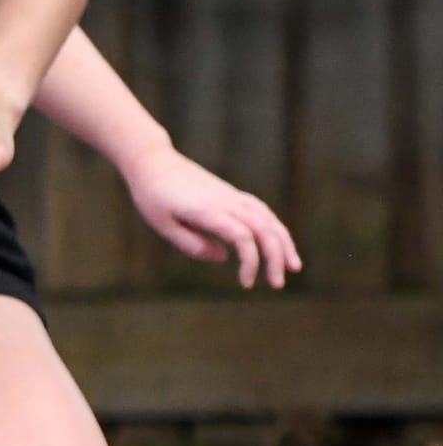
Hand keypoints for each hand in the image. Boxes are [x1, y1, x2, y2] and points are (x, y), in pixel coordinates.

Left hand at [125, 143, 301, 287]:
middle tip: (277, 285)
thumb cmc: (153, 195)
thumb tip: (223, 257)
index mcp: (207, 210)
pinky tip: (278, 243)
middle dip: (276, 256)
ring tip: (294, 266)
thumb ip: (193, 245)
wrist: (151, 160)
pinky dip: (274, 226)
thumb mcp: (163, 225)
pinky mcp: (230, 193)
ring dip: (283, 241)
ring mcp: (229, 194)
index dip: (251, 262)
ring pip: (267, 216)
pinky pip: (260, 209)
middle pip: (263, 226)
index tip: (244, 284)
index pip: (242, 235)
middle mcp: (224, 200)